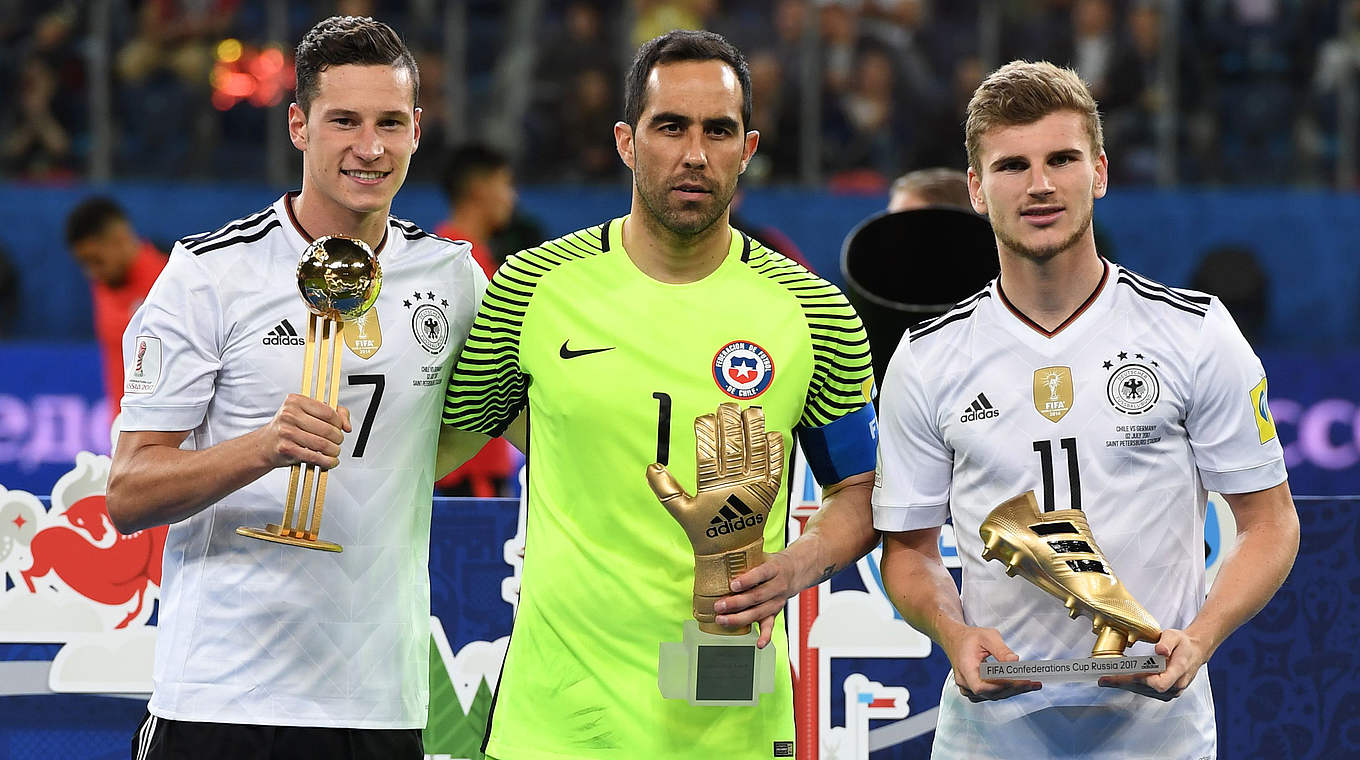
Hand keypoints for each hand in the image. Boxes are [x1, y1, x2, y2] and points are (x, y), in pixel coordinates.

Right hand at [258, 393, 352, 468]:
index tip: (340, 428)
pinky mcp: (287, 448)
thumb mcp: (307, 413)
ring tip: (334, 452)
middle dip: (338, 438)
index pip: (328, 412)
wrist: (265, 444)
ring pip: (322, 444)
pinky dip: (327, 461)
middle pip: (327, 429)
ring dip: (334, 451)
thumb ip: (332, 413)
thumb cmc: (288, 427)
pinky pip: (314, 456)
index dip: (339, 422)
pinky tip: (330, 461)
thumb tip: (347, 425)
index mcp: (295, 401)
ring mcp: (287, 432)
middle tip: (338, 442)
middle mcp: (289, 414)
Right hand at [646, 403, 782, 633]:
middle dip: (730, 423)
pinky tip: (773, 433)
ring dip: (755, 429)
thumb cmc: (703, 532)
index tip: (703, 417)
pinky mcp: (768, 493)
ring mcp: (753, 489)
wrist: (730, 554)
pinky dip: (776, 450)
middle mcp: (734, 487)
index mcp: (711, 489)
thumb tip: (652, 466)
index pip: (708, 454)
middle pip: (734, 448)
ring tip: (752, 410)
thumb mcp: (681, 512)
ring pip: (756, 453)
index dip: (706, 433)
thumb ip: (666, 489)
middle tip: (727, 405)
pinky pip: (775, 468)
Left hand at [713, 550, 797, 647]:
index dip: (747, 580)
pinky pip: (770, 625)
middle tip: (718, 606)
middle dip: (736, 603)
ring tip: (722, 619)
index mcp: (773, 568)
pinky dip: (765, 636)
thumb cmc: (771, 563)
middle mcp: (777, 586)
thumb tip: (713, 559)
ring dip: (739, 618)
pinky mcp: (775, 612)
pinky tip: (758, 644)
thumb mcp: (760, 555)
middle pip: (757, 596)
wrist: (794, 571)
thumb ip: (743, 557)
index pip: (761, 574)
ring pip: (759, 612)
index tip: (733, 585)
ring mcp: (777, 601)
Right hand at [946, 625, 1040, 701]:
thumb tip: (1015, 661)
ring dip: (1013, 691)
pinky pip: (992, 695)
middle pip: (991, 693)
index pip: (981, 686)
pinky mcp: (974, 690)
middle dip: (1014, 688)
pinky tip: (1018, 686)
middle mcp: (964, 681)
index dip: (1000, 686)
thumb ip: (1002, 650)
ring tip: (1031, 684)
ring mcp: (968, 688)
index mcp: (965, 667)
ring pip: (993, 696)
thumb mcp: (987, 636)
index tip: (1020, 680)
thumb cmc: (970, 638)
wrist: (956, 639)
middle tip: (1033, 682)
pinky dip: (1006, 691)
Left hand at [1099, 628, 1205, 700]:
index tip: (1123, 676)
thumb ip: (1166, 642)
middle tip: (1104, 680)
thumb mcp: (1175, 636)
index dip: (1141, 681)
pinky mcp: (1167, 692)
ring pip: (1145, 691)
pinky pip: (1147, 691)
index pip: (1159, 683)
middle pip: (1147, 689)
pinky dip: (1133, 686)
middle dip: (1124, 683)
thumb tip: (1160, 650)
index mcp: (1179, 670)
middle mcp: (1176, 685)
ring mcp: (1172, 691)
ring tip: (1107, 680)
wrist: (1195, 651)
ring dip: (1126, 686)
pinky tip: (1121, 681)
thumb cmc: (1184, 644)